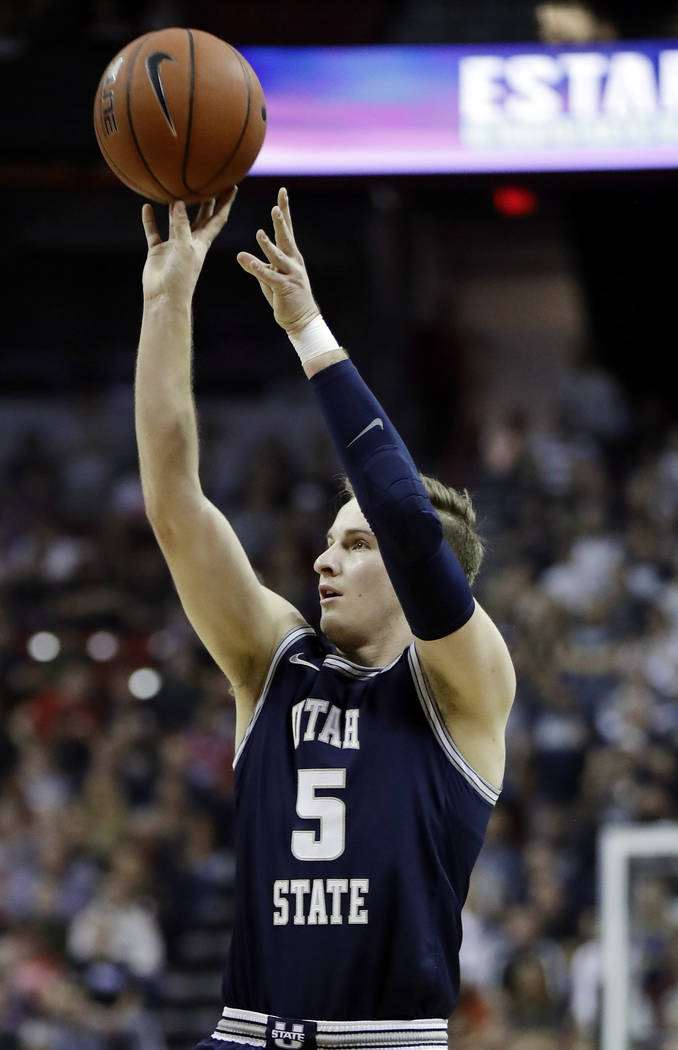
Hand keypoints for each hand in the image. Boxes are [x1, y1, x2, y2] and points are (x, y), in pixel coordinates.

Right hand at [141, 189, 236, 303]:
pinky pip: (154, 231)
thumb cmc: (181, 278)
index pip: (218, 218)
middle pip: (200, 215)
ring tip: (177, 187)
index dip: (226, 202)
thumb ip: (182, 225)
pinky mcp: (158, 250)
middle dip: (207, 199)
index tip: (233, 185)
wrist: (165, 298)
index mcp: (203, 241)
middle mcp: (190, 241)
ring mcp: (174, 245)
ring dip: (177, 206)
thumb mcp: (185, 248)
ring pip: (176, 220)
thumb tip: (179, 202)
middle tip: (210, 179)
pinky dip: (150, 219)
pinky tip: (147, 206)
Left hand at [236, 187, 319, 333]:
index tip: (282, 192)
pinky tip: (249, 262)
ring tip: (259, 233)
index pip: (287, 229)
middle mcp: (293, 262)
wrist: (301, 319)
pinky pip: (270, 277)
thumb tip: (240, 256)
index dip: (284, 210)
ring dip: (268, 245)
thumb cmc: (286, 296)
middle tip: (276, 206)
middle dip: (281, 221)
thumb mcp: (270, 277)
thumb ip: (258, 265)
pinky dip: (259, 269)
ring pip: (278, 256)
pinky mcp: (284, 288)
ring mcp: (290, 275)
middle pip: (286, 237)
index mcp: (291, 255)